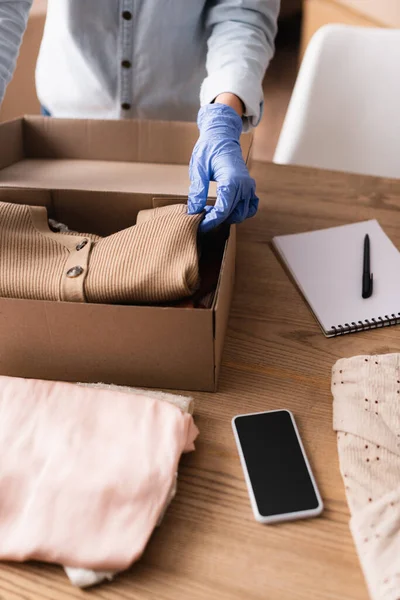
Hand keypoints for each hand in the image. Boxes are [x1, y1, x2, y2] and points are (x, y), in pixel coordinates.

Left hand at [188, 102, 258, 232]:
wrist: (221, 135)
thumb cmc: (208, 149)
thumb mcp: (198, 168)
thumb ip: (197, 191)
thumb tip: (193, 211)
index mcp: (232, 180)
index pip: (223, 210)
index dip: (210, 221)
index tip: (198, 225)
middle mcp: (244, 185)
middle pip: (232, 214)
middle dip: (216, 221)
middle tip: (200, 219)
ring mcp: (249, 187)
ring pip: (242, 214)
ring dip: (227, 218)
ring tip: (209, 212)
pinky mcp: (249, 188)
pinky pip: (250, 207)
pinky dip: (240, 213)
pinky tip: (225, 210)